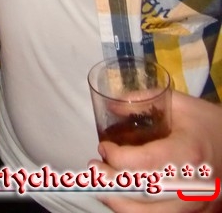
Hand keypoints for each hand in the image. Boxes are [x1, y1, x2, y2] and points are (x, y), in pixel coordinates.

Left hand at [92, 91, 221, 211]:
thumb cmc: (208, 123)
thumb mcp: (181, 103)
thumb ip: (144, 100)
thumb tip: (110, 104)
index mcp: (187, 153)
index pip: (144, 164)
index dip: (117, 158)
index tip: (103, 146)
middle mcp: (192, 186)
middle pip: (142, 196)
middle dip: (109, 183)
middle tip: (94, 167)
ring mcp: (195, 206)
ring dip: (118, 203)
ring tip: (101, 185)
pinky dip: (136, 211)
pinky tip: (122, 197)